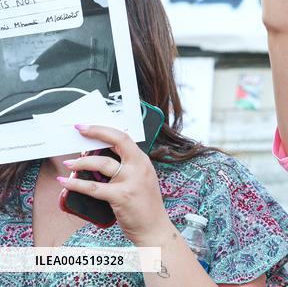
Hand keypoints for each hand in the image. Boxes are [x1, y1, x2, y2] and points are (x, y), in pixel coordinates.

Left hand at [59, 125, 172, 246]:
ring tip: (69, 164)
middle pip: (117, 141)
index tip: (88, 127)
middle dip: (96, 132)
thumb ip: (127, 168)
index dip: (105, 130)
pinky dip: (76, 184)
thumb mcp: (141, 180)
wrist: (154, 228)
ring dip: (81, 162)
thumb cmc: (144, 205)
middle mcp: (139, 167)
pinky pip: (93, 188)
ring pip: (102, 164)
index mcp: (143, 161)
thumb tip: (101, 159)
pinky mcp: (121, 196)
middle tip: (80, 129)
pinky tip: (65, 182)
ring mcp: (131, 181)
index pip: (124, 137)